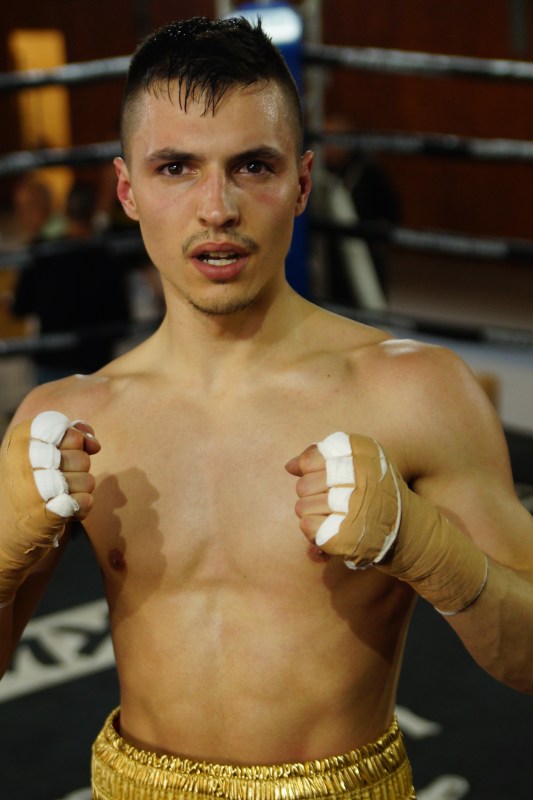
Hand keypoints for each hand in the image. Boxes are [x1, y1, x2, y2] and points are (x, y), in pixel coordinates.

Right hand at [0, 411, 100, 603]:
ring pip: (87, 480)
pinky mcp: (45, 515)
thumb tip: (93, 441)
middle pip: (80, 455)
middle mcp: (22, 461)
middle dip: (79, 470)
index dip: (75, 439)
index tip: (71, 451)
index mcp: (18, 442)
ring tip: (58, 498)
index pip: (61, 428)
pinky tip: (65, 512)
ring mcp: (33, 488)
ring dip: (80, 492)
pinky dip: (81, 509)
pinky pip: (85, 502)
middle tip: (59, 482)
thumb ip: (67, 438)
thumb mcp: (38, 455)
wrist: (2, 536)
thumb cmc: (26, 489)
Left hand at [285, 432, 399, 568]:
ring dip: (312, 514)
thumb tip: (289, 466)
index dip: (310, 469)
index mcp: (366, 453)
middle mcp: (364, 478)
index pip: (314, 458)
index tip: (326, 478)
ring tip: (331, 516)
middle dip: (310, 494)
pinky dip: (313, 531)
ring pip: (302, 506)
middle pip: (305, 484)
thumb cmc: (374, 493)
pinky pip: (307, 527)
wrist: (407, 531)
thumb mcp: (358, 464)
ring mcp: (357, 508)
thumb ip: (322, 458)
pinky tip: (330, 529)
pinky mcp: (348, 536)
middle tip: (329, 501)